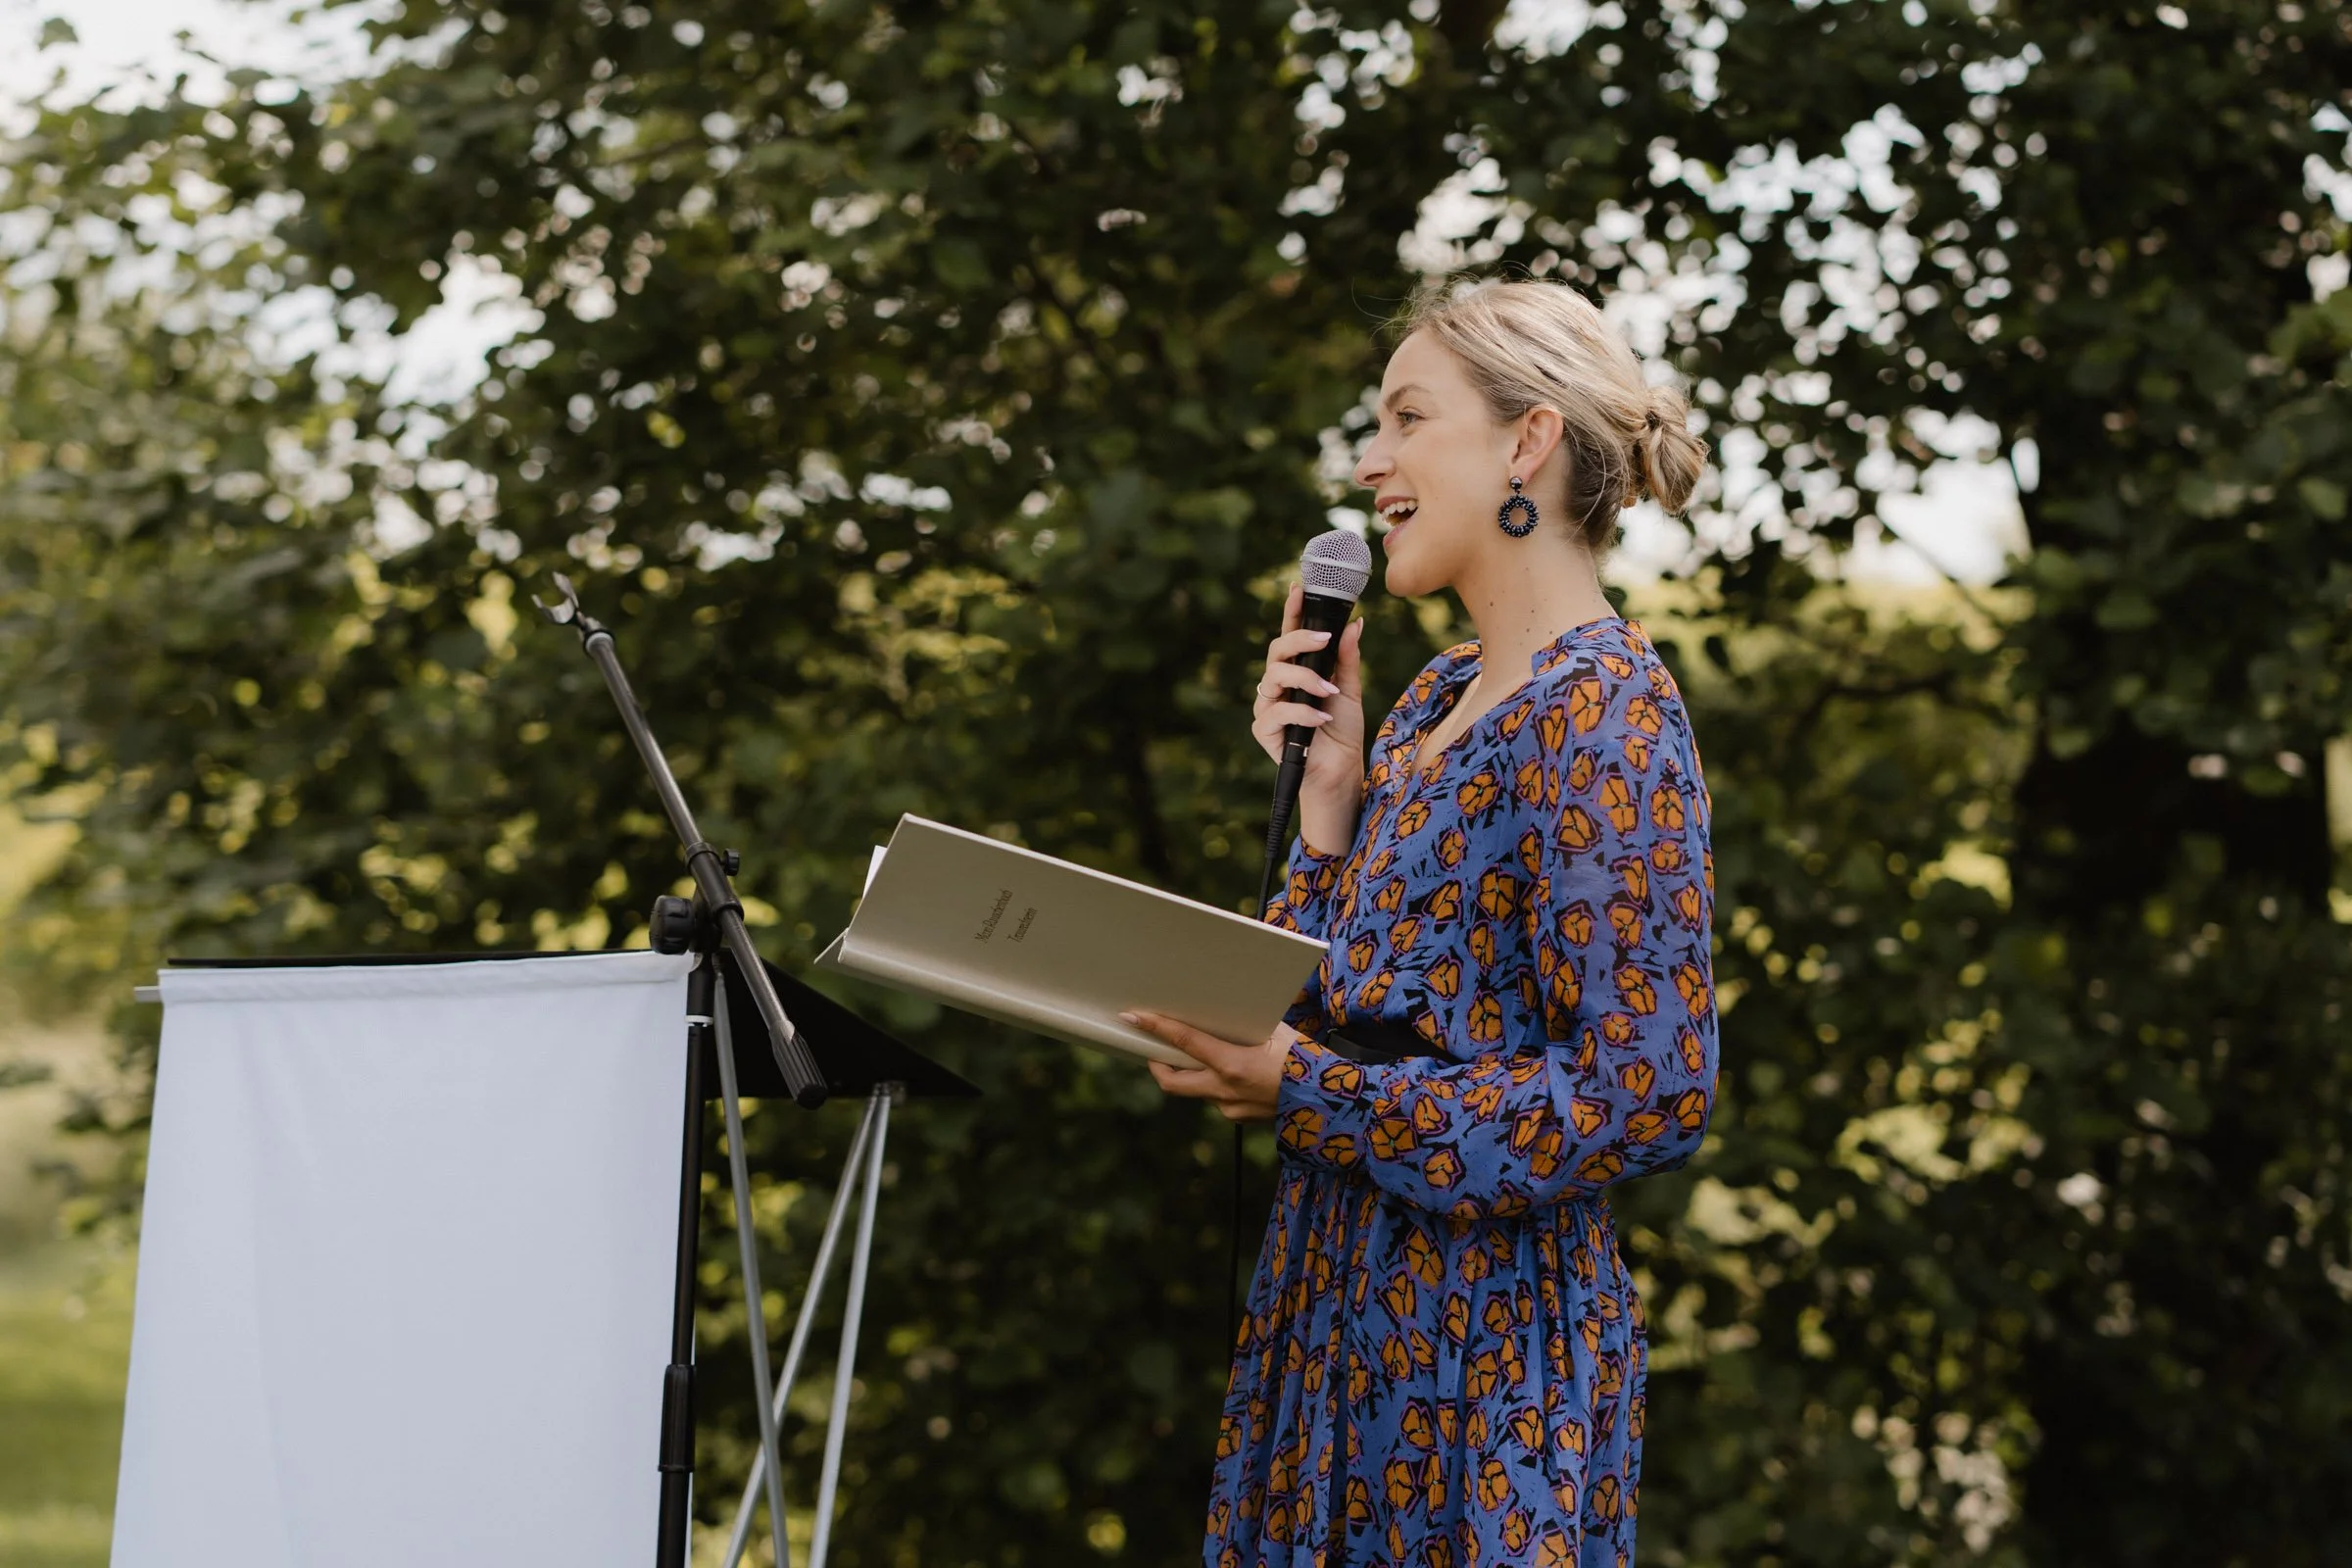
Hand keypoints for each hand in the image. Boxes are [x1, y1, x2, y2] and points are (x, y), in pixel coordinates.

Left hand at [1126, 1012, 1296, 1122]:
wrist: (1331, 1102)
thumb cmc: (1306, 1060)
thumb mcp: (1276, 1033)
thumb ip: (1246, 1026)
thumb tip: (1226, 1012)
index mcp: (1232, 1065)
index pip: (1184, 1041)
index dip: (1156, 1027)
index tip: (1134, 1017)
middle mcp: (1224, 1091)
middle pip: (1172, 1081)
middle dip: (1157, 1065)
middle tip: (1154, 1050)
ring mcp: (1230, 1109)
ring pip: (1196, 1089)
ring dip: (1192, 1073)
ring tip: (1201, 1056)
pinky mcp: (1239, 1118)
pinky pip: (1217, 1098)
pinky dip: (1216, 1084)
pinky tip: (1232, 1072)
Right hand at [1251, 579, 1366, 856]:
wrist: (1340, 773)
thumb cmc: (1342, 732)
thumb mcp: (1350, 690)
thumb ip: (1347, 658)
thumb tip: (1355, 623)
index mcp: (1296, 671)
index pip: (1290, 635)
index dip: (1291, 611)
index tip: (1298, 587)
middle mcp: (1277, 686)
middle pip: (1277, 651)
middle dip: (1299, 639)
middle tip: (1325, 639)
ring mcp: (1268, 707)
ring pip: (1273, 677)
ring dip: (1305, 679)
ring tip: (1330, 690)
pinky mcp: (1264, 732)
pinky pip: (1276, 712)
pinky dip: (1302, 711)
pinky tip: (1322, 716)